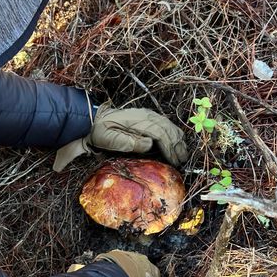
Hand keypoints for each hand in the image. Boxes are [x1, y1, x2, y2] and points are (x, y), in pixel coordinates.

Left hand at [53, 103, 187, 170]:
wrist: (94, 120)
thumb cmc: (101, 132)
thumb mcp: (111, 139)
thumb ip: (130, 142)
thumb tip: (150, 144)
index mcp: (139, 120)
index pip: (161, 133)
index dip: (170, 148)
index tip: (174, 161)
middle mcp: (146, 115)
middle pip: (168, 129)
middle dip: (177, 146)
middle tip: (182, 162)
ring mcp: (148, 115)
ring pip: (170, 126)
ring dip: (178, 140)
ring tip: (182, 155)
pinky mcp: (148, 117)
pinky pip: (166, 125)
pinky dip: (174, 134)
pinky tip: (176, 144)